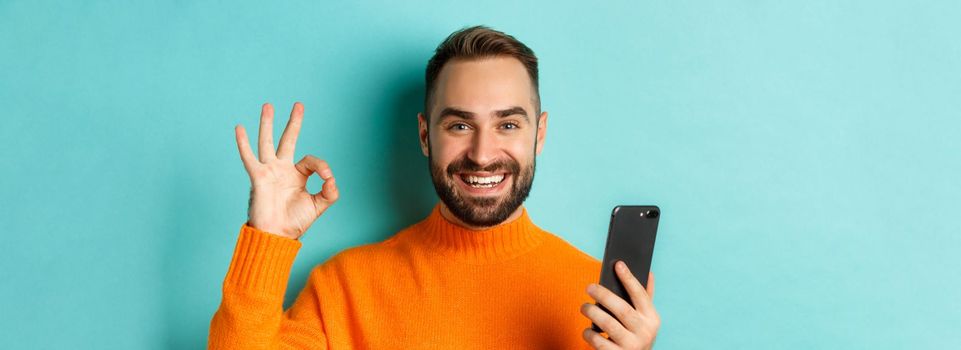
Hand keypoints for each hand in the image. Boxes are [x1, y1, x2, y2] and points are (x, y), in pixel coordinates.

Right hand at [234, 102, 338, 239]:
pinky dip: (243, 143)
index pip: (311, 161)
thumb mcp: (319, 205)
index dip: (322, 167)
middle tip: (299, 105)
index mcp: (297, 175)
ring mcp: (269, 171)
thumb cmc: (295, 222)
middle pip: (288, 140)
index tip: (327, 179)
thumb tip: (331, 178)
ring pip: (267, 142)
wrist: (277, 236)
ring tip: (268, 105)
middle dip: (293, 122)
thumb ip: (330, 192)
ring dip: (267, 124)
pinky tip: (239, 128)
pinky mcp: (258, 177)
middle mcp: (282, 169)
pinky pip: (249, 158)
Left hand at [580, 261, 659, 348]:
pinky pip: (599, 342)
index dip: (629, 278)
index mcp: (652, 319)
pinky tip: (587, 330)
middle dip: (604, 295)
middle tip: (589, 287)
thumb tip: (649, 272)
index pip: (641, 295)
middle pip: (622, 309)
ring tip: (584, 307)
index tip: (618, 264)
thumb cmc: (636, 335)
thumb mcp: (645, 319)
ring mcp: (632, 346)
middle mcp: (645, 332)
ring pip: (608, 324)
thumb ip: (645, 298)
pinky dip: (589, 334)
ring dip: (593, 313)